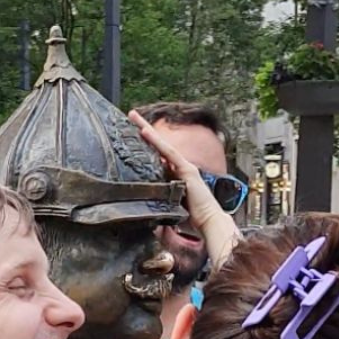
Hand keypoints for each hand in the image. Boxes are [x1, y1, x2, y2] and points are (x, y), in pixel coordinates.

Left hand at [128, 110, 239, 270]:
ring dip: (147, 129)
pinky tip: (145, 131)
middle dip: (144, 129)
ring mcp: (183, 167)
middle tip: (131, 115)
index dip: (146, 144)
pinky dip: (156, 141)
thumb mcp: (168, 209)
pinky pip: (168, 152)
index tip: (133, 133)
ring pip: (161, 144)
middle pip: (158, 146)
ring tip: (133, 116)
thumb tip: (142, 214)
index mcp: (173, 176)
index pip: (157, 156)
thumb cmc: (190, 219)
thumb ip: (157, 206)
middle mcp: (178, 168)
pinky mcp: (186, 170)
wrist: (207, 222)